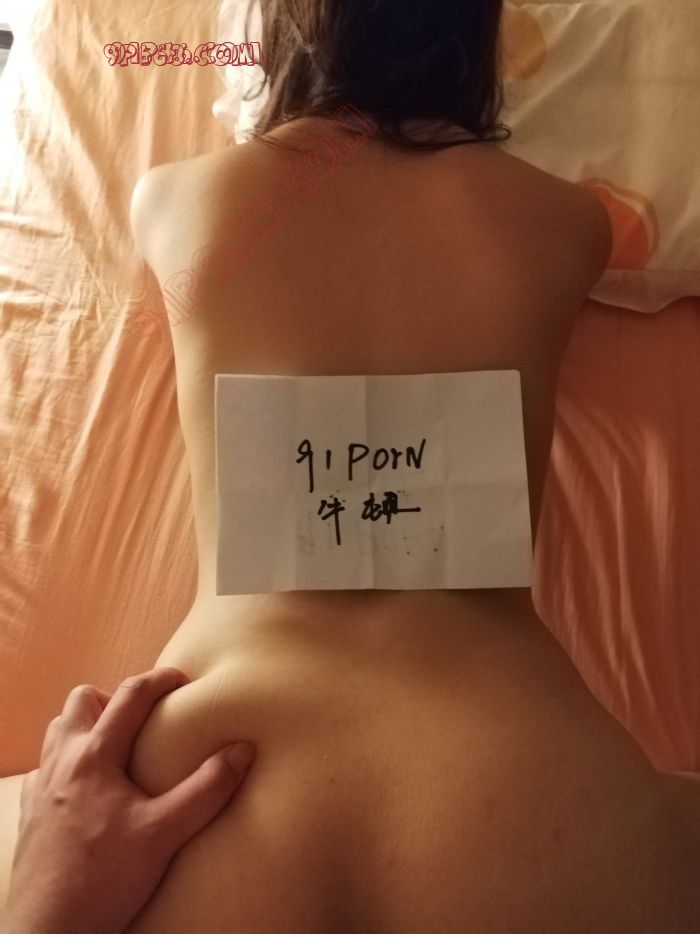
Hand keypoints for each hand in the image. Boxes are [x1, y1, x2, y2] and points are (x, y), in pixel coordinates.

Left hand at [3, 667, 255, 933]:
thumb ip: (207, 788)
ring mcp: (42, 787)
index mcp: (94, 756)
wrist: (48, 933)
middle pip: (81, 701)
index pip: (130, 696)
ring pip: (58, 730)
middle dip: (114, 699)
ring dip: (87, 726)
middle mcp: (62, 762)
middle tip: (144, 719)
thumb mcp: (165, 834)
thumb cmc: (102, 881)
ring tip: (118, 748)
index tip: (182, 679)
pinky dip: (68, 761)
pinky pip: (46, 767)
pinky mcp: (30, 814)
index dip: (160, 680)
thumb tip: (242, 750)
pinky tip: (88, 788)